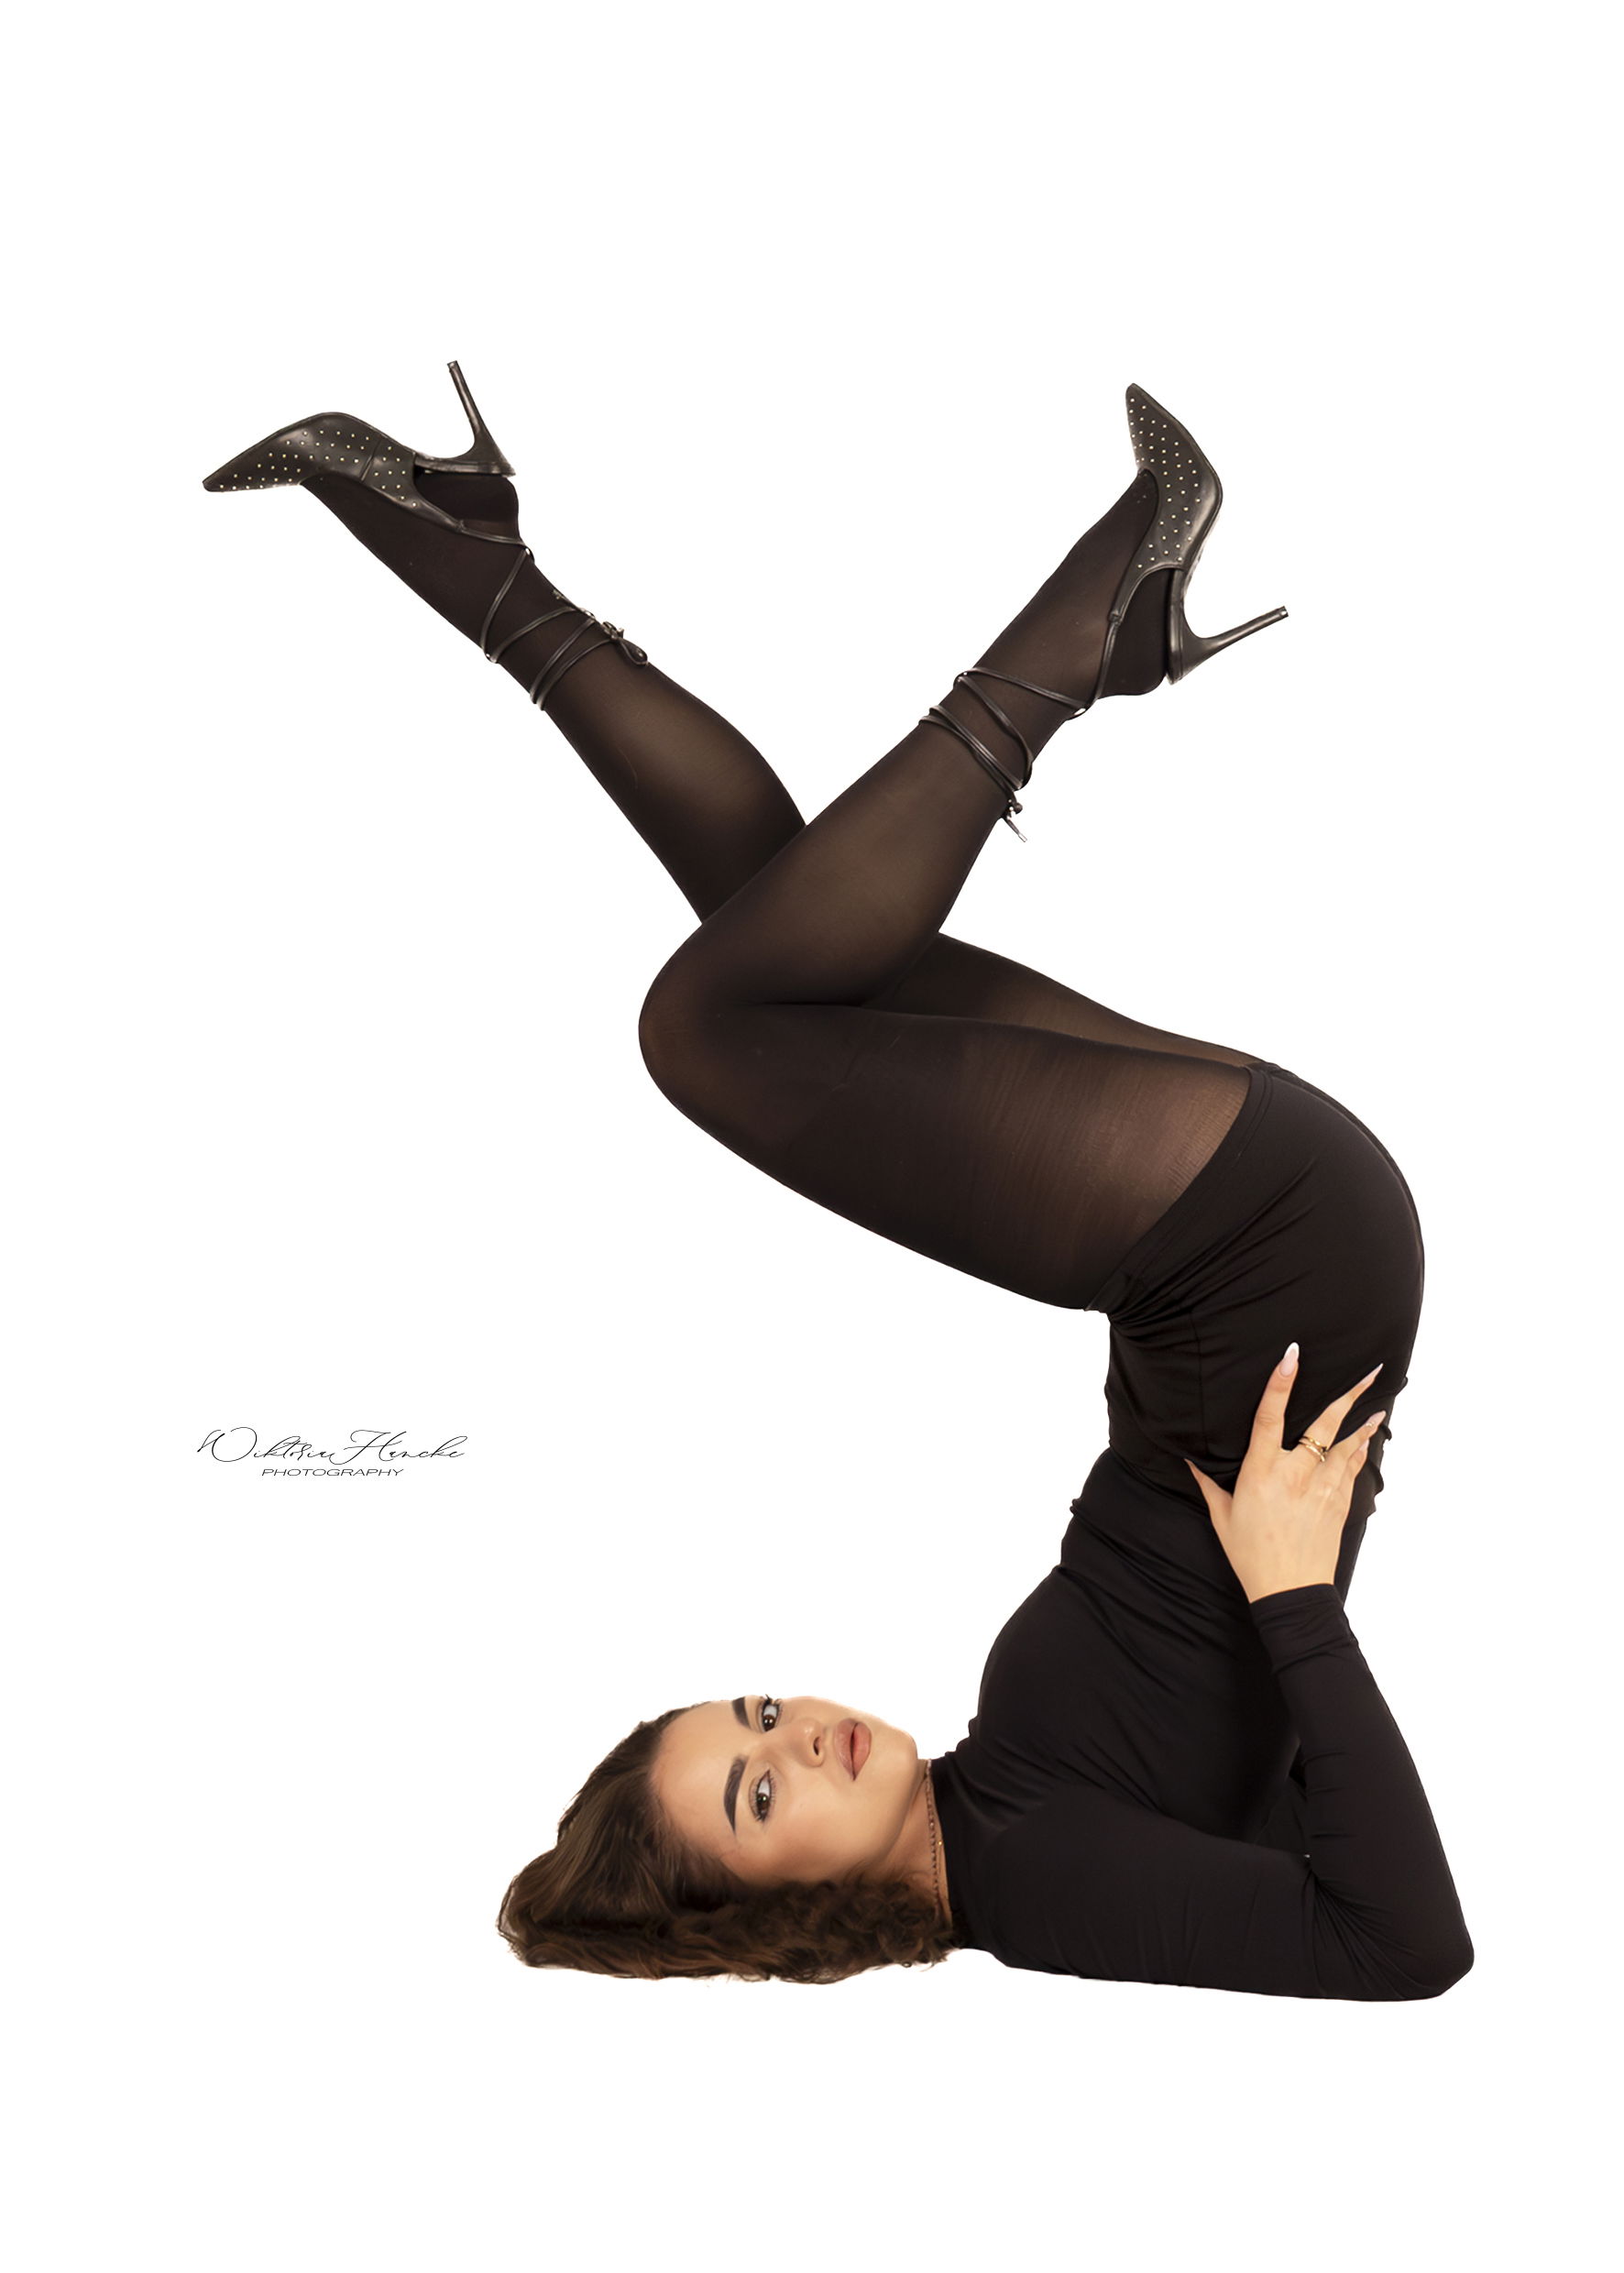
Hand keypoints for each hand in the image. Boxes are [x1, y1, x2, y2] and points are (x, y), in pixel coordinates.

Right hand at [1187, 1346, 1386, 1603]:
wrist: (1290, 1591)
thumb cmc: (1251, 1555)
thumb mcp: (1223, 1518)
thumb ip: (1209, 1484)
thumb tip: (1190, 1462)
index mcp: (1262, 1472)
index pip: (1270, 1417)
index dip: (1280, 1384)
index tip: (1291, 1357)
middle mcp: (1295, 1474)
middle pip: (1323, 1424)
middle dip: (1347, 1395)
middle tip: (1368, 1372)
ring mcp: (1322, 1488)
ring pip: (1347, 1445)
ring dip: (1363, 1424)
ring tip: (1379, 1407)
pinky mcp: (1339, 1504)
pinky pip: (1352, 1469)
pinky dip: (1359, 1452)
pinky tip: (1367, 1440)